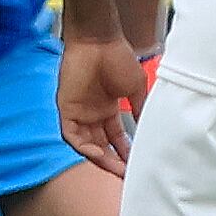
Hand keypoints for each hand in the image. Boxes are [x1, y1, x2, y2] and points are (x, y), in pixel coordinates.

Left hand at [57, 32, 143, 174]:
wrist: (100, 40)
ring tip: (117, 170)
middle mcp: (93, 114)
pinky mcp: (66, 109)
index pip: (116, 139)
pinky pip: (72, 136)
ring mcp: (79, 112)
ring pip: (87, 145)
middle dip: (114, 162)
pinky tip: (99, 155)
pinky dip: (84, 147)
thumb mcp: (137, 88)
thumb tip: (149, 131)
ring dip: (101, 159)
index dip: (125, 153)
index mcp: (108, 109)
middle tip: (126, 175)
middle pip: (102, 145)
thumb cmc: (118, 58)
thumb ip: (140, 110)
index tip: (136, 166)